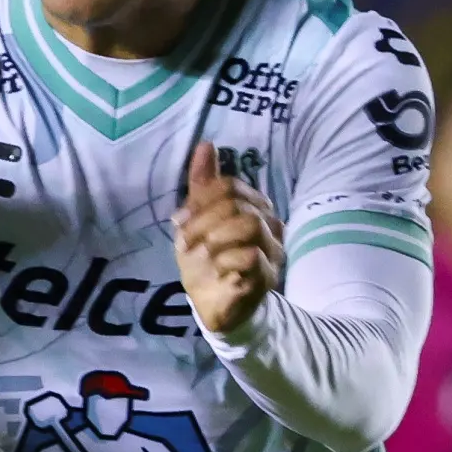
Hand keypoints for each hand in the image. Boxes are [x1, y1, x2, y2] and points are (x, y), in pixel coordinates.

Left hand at [174, 136, 284, 336]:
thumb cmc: (208, 261)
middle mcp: (270, 227)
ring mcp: (271, 253)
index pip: (232, 186)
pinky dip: (225, 260)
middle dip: (203, 219)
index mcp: (254, 208)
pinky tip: (214, 269)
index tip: (180, 220)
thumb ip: (204, 185)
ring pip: (250, 225)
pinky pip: (250, 257)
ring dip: (215, 236)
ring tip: (199, 251)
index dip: (201, 198)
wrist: (215, 306)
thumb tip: (206, 145)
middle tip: (184, 238)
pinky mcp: (265, 279)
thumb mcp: (197, 220)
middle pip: (239, 204)